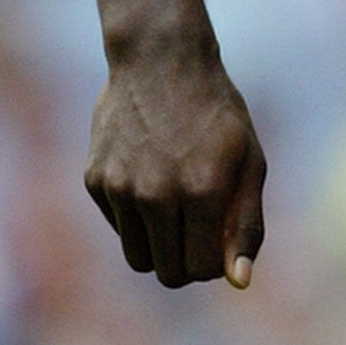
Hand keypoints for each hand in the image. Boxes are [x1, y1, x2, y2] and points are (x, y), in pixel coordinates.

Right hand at [84, 44, 266, 288]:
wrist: (161, 61)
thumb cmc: (216, 113)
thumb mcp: (250, 161)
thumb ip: (246, 224)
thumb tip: (240, 282)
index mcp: (201, 191)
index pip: (202, 270)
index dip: (216, 262)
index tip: (221, 237)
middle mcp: (155, 194)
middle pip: (168, 274)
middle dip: (188, 262)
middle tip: (200, 226)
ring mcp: (120, 188)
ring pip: (138, 258)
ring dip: (160, 245)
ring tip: (177, 206)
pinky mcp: (95, 180)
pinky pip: (119, 227)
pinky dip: (136, 217)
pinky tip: (150, 176)